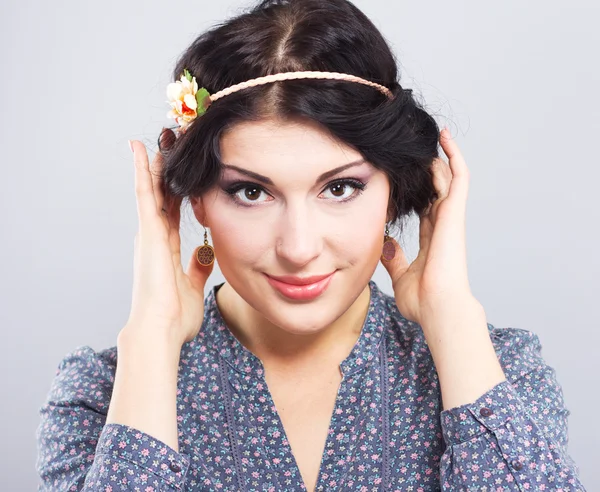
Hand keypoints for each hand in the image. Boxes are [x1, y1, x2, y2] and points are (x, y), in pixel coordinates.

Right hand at [124, 129, 213, 346]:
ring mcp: (148, 233)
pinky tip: (140, 148)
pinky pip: (144, 194)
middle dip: (167, 169)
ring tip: (159, 136)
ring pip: (151, 188)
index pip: (173, 211)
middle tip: (171, 142)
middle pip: (161, 194)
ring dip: (155, 162)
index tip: (185, 172)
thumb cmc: (174, 317)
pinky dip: (141, 170)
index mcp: (166, 249)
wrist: (160, 331)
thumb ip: (198, 269)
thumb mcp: (193, 287)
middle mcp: (154, 237)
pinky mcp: (146, 233)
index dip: (178, 190)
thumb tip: (206, 255)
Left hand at [381, 127, 473, 324]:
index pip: (426, 209)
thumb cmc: (422, 301)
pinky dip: (454, 157)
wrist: (437, 309)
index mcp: (432, 240)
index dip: (420, 193)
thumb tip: (384, 244)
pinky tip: (445, 139)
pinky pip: (459, 178)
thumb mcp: (400, 276)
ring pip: (449, 179)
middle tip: (419, 150)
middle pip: (438, 190)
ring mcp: (450, 219)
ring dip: (443, 157)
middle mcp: (443, 226)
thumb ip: (393, 259)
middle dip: (431, 171)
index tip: (409, 179)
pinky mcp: (455, 213)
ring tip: (435, 136)